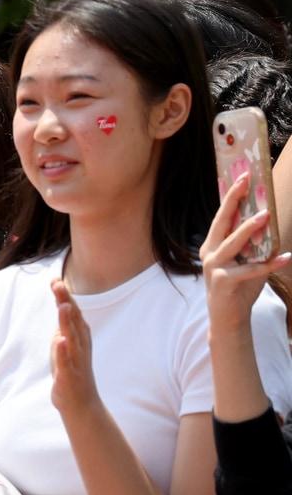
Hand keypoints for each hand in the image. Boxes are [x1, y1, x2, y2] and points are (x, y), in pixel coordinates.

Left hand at [49, 280, 99, 417]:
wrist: (81, 405)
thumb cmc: (71, 373)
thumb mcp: (65, 346)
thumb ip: (64, 326)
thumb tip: (62, 306)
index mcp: (79, 338)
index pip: (72, 313)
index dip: (65, 297)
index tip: (55, 280)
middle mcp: (80, 346)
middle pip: (73, 320)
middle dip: (66, 302)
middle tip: (58, 284)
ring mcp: (76, 361)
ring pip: (72, 339)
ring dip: (68, 323)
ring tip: (63, 306)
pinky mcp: (69, 375)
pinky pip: (66, 362)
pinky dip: (63, 351)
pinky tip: (60, 341)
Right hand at [202, 172, 291, 331]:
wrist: (229, 318)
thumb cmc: (239, 287)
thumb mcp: (246, 260)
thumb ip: (253, 243)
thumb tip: (269, 218)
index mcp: (213, 245)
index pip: (222, 216)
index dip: (232, 196)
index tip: (243, 176)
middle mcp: (210, 253)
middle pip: (222, 222)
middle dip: (233, 201)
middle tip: (246, 181)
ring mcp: (214, 268)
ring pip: (233, 244)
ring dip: (248, 229)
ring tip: (265, 215)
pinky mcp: (223, 282)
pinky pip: (249, 271)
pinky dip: (269, 265)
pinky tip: (286, 257)